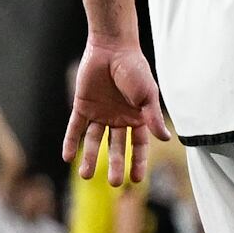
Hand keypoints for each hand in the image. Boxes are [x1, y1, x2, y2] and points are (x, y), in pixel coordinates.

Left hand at [63, 42, 170, 186]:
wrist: (112, 49)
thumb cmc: (135, 70)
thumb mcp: (147, 95)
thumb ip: (153, 117)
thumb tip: (165, 139)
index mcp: (138, 118)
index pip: (138, 146)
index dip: (137, 163)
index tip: (136, 180)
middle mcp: (119, 120)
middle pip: (116, 147)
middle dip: (115, 165)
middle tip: (114, 183)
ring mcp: (100, 114)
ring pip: (95, 141)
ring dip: (90, 158)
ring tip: (86, 176)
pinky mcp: (83, 107)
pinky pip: (76, 128)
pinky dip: (71, 142)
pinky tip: (68, 157)